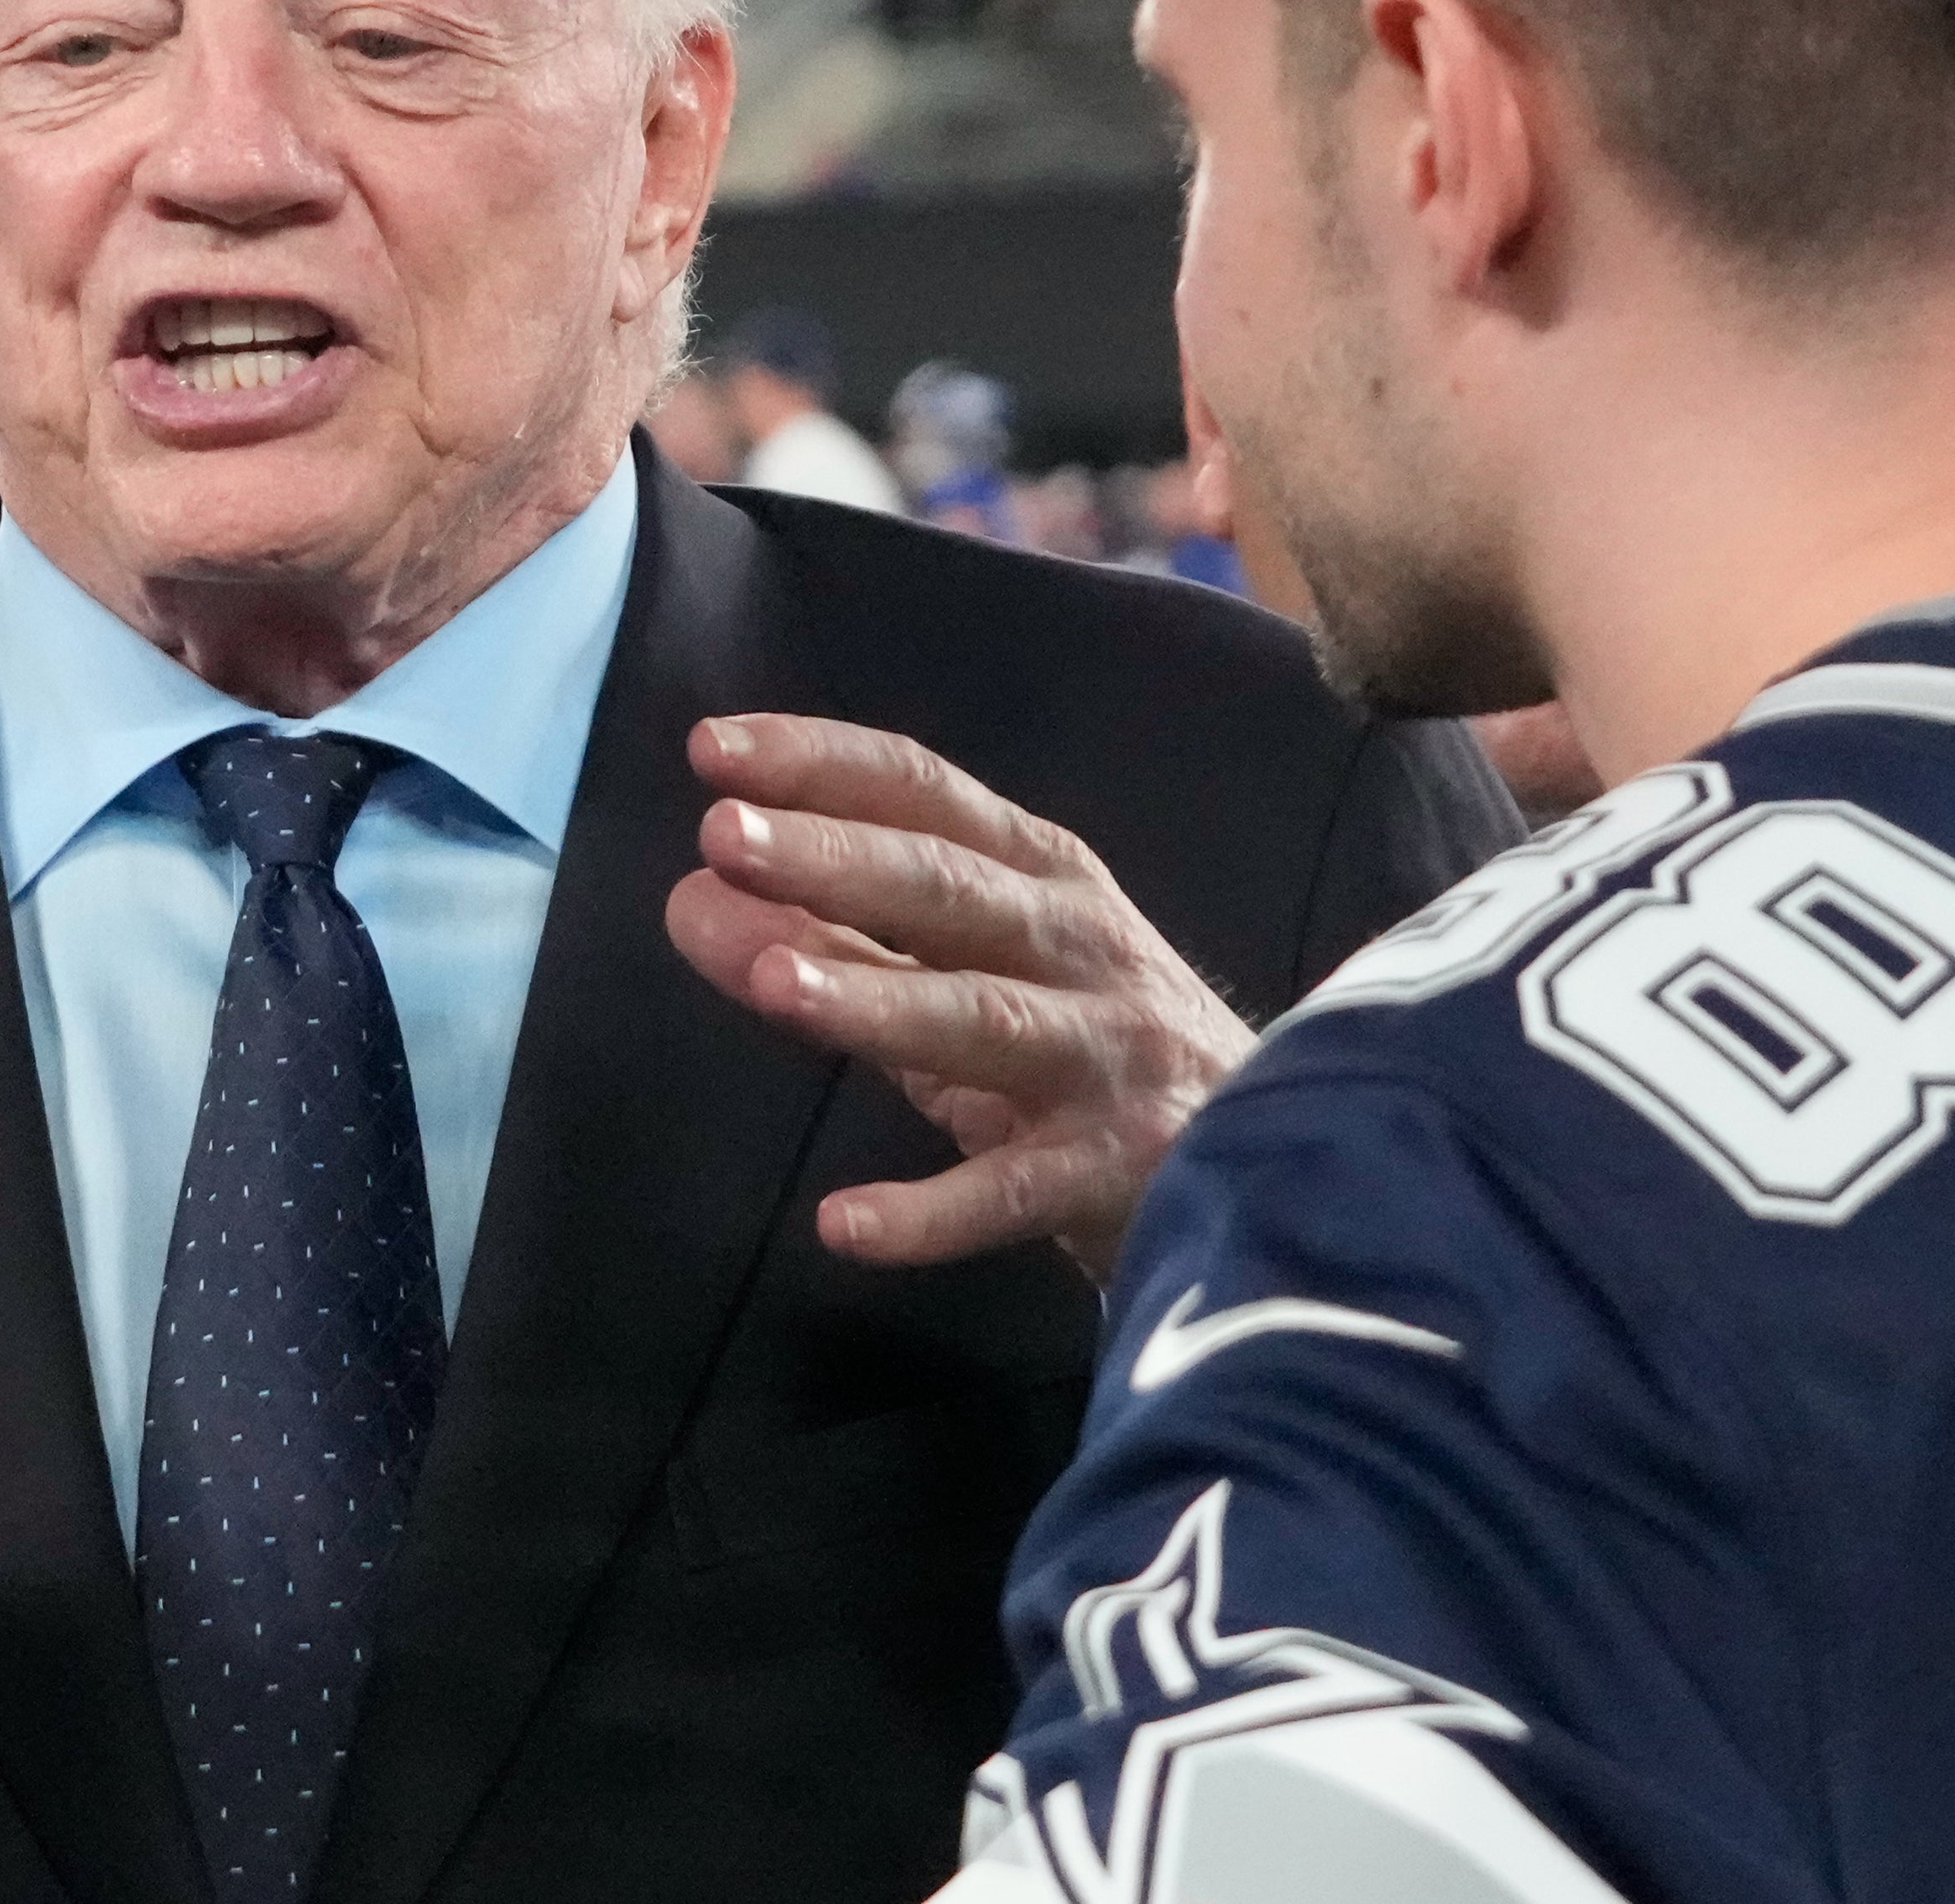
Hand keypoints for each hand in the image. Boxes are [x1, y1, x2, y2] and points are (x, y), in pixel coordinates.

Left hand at [665, 715, 1253, 1280]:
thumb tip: (693, 898)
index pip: (922, 794)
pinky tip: (844, 1225)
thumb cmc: (1087, 1045)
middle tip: (723, 834)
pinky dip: (932, 1212)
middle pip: (950, 889)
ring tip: (776, 983)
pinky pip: (1012, 1193)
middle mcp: (1077, 947)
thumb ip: (835, 940)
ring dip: (877, 1001)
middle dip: (836, 858)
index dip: (819, 764)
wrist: (1280, 1158)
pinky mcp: (1115, 1172)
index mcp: (1039, 876)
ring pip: (984, 1019)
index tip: (711, 748)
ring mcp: (1103, 1058)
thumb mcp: (966, 975)